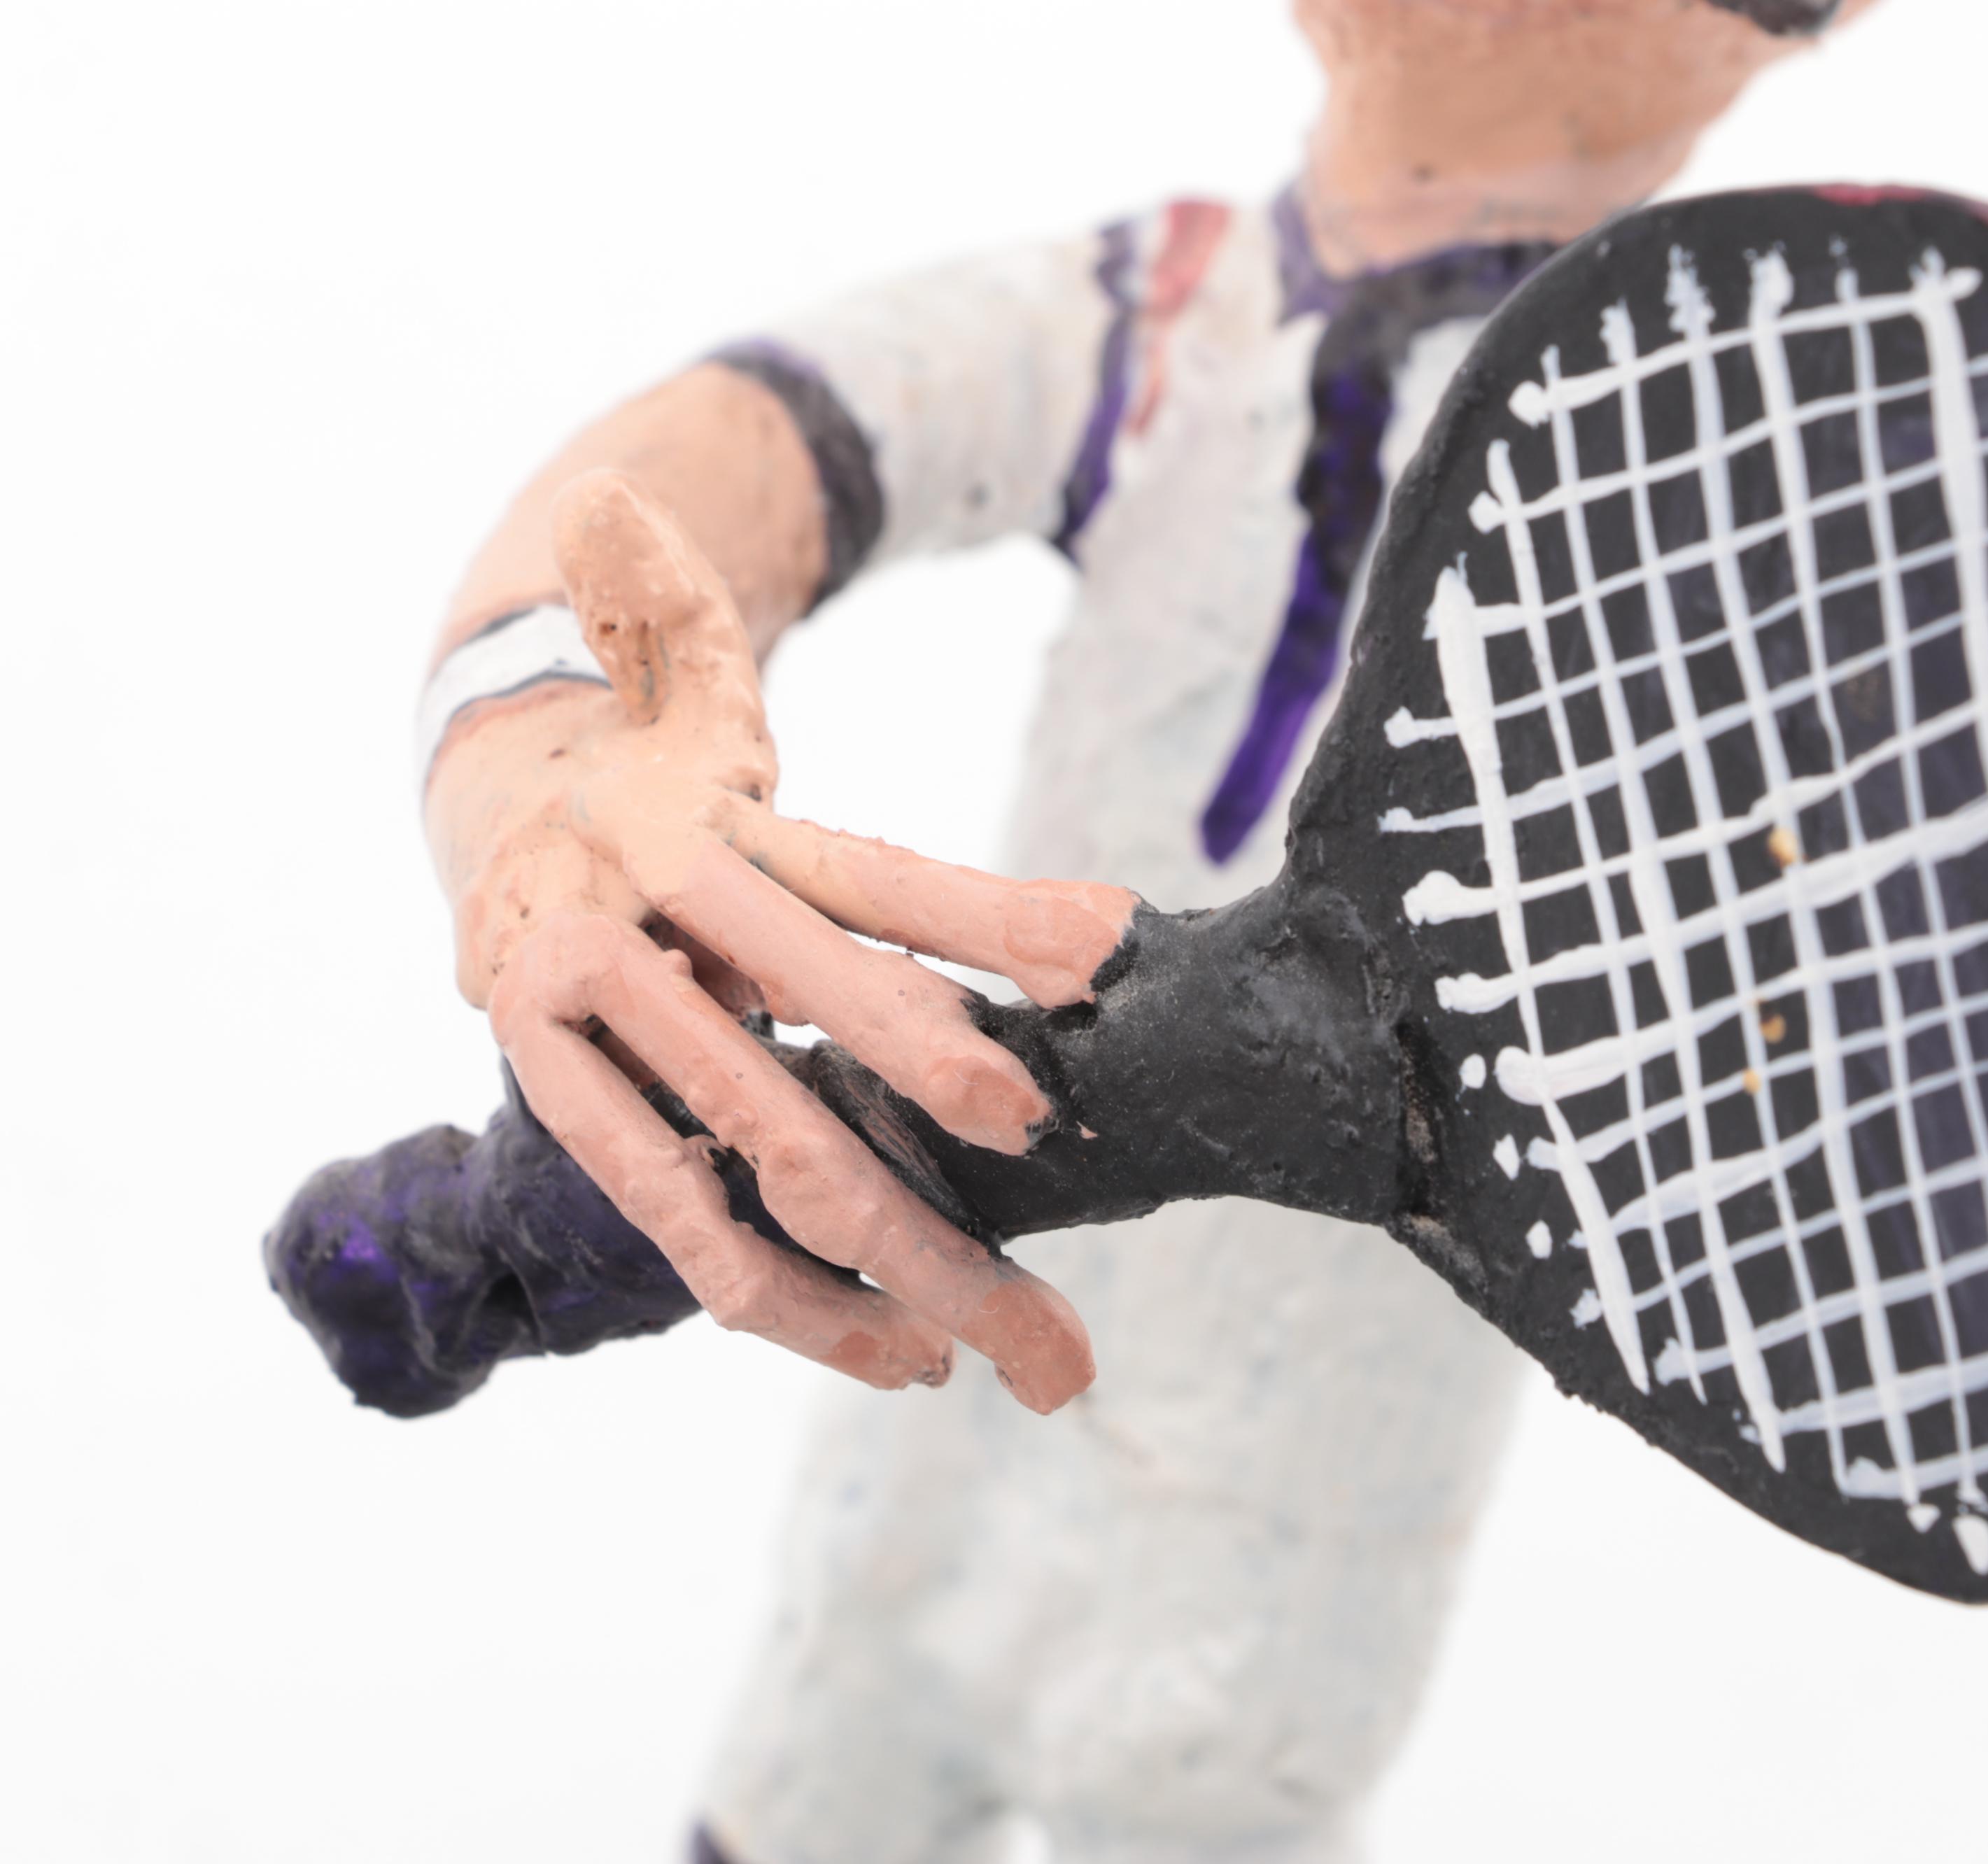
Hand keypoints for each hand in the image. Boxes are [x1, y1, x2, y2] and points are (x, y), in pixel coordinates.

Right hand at [425, 469, 1135, 1410]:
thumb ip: (719, 645)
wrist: (477, 786)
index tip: (1107, 967)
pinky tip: (891, 1348)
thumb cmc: (653, 758)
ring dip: (890, 1276)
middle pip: (822, 1047)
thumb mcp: (695, 682)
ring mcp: (583, 1006)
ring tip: (1015, 1361)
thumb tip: (624, 504)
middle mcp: (647, 907)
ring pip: (753, 1164)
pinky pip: (668, 1215)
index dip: (989, 917)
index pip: (876, 874)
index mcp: (711, 807)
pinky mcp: (544, 1084)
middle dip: (955, 1160)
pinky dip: (778, 1294)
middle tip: (1076, 1286)